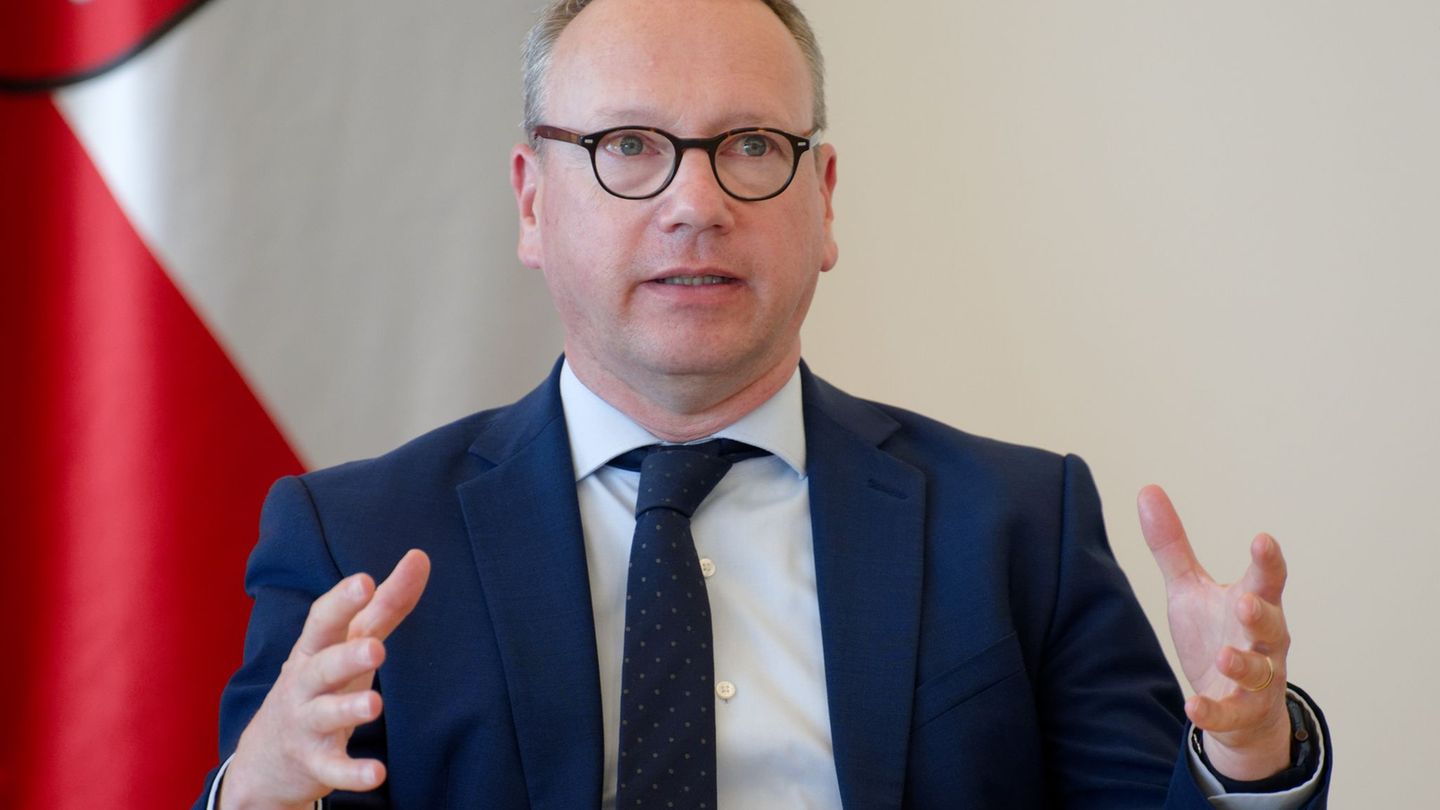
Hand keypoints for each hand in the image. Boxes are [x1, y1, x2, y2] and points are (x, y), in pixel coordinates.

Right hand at [221, 549, 431, 808]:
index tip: (364, 581)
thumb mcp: (349, 641)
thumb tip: (420, 556)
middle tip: (376, 648)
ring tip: (375, 704)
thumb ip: (385, 603)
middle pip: (323, 667)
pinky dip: (352, 773)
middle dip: (346, 656)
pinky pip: (332, 767)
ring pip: (325, 715)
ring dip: (348, 710)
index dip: (342, 601)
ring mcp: (306, 723)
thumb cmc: (321, 681)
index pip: (324, 620)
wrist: (267, 756)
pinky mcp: (314, 762)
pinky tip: (377, 774)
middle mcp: (305, 683)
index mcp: (314, 648)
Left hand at [1138, 486, 1292, 780]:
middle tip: (1245, 601)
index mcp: (1252, 602)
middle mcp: (1263, 640)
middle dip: (1260, 612)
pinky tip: (1193, 706)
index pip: (1266, 578)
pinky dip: (1213, 711)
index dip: (1267, 560)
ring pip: (1258, 670)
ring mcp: (1257, 678)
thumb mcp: (1189, 588)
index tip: (1262, 539)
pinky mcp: (1242, 711)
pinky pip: (1230, 712)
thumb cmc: (1216, 634)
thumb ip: (1172, 545)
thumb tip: (1148, 488)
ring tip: (1224, 655)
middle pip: (1270, 623)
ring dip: (1242, 663)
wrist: (1236, 705)